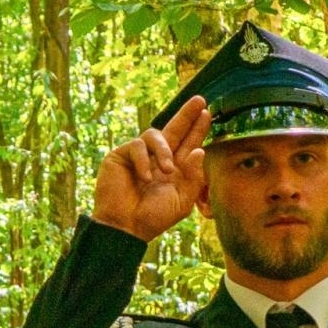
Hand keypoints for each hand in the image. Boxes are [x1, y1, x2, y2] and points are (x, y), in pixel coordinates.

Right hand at [90, 96, 211, 242]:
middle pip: (173, 129)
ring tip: (166, 170)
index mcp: (174, 169)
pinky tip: (144, 178)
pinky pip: (136, 145)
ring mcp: (138, 156)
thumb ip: (193, 177)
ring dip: (164, 150)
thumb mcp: (181, 201)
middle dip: (186, 115)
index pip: (187, 143)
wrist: (125, 227)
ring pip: (154, 134)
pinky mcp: (120, 155)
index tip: (207, 113)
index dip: (197, 129)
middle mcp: (156, 159)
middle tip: (199, 100)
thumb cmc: (153, 218)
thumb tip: (198, 151)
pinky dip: (143, 160)